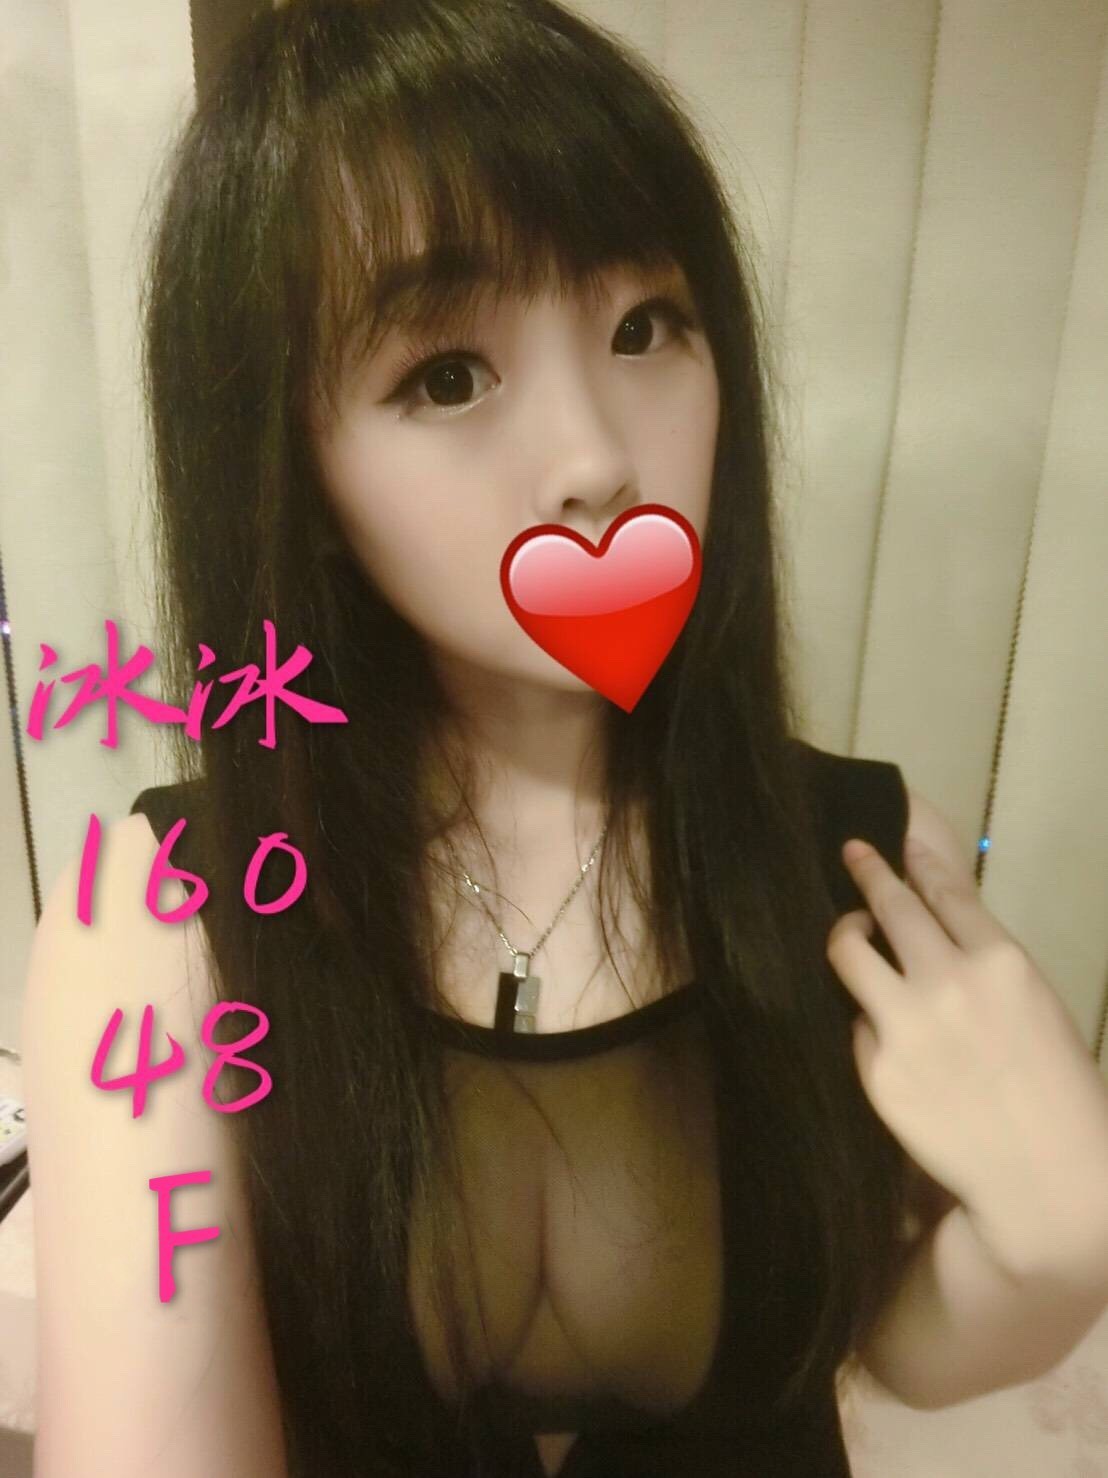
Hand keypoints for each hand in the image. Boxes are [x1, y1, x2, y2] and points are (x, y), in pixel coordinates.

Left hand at [828, 836, 1107, 1280]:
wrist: (1048, 1177)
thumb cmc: (1057, 1087)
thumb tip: (933, 920)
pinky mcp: (877, 1068)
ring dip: (846, 932)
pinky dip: (868, 1020)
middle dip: (868, 872)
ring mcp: (906, 1024)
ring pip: (849, 952)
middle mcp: (948, 981)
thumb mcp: (1037, 1001)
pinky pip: (858, 1025)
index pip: (944, 890)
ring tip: (851, 933)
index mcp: (1001, 960)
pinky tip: (887, 1033)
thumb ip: (985, 959)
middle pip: (890, 906)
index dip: (916, 860)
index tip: (894, 841)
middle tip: (853, 853)